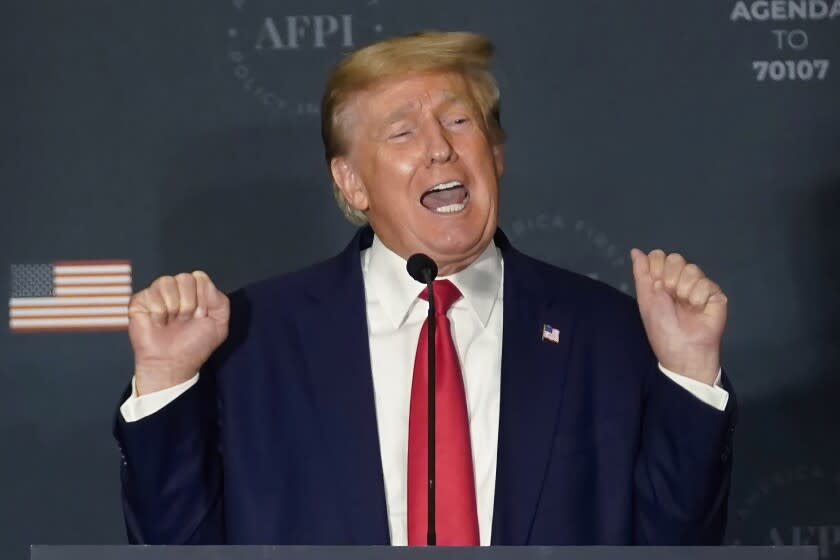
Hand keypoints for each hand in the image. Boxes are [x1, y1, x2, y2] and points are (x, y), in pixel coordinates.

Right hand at [128, 271, 229, 394]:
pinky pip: (150, 294)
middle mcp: (176, 290)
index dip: (202, 298)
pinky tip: (159, 323)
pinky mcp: (139, 302)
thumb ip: (220, 301)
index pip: (200, 277)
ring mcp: (157, 294)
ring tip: (172, 321)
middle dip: (189, 303)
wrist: (172, 364)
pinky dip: (158, 312)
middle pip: (185, 278)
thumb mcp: (219, 325)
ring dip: (174, 307)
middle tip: (185, 320)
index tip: (201, 316)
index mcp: (194, 292)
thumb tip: (203, 281)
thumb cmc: (194, 346)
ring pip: (166, 282)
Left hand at [630, 249, 727, 384]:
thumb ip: (641, 273)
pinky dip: (698, 298)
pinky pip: (706, 283)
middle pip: (675, 258)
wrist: (683, 348)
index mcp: (662, 280)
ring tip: (685, 306)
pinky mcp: (715, 294)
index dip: (656, 267)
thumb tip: (635, 251)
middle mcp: (680, 280)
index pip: (658, 256)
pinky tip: (698, 310)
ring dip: (683, 290)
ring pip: (691, 269)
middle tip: (670, 298)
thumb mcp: (645, 300)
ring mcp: (698, 285)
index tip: (656, 285)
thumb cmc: (662, 327)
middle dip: (670, 279)